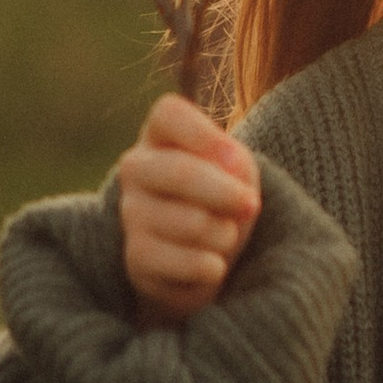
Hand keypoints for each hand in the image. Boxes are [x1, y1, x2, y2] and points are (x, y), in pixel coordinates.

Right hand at [116, 92, 262, 320]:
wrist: (202, 250)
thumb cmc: (221, 194)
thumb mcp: (237, 168)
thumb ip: (232, 161)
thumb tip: (226, 168)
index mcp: (159, 135)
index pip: (169, 115)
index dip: (205, 135)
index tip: (233, 158)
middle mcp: (136, 168)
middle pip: (180, 172)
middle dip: (226, 193)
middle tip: (250, 206)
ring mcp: (131, 213)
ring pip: (192, 223)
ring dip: (225, 234)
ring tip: (224, 236)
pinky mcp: (136, 258)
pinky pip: (187, 263)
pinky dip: (213, 267)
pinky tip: (212, 264)